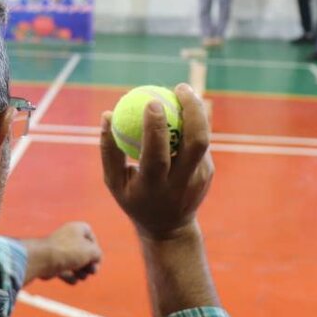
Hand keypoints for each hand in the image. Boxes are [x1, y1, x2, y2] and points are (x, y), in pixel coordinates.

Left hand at [24, 222, 101, 284]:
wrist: (43, 259)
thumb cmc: (69, 251)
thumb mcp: (91, 251)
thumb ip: (98, 254)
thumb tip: (95, 260)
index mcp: (76, 229)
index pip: (90, 235)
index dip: (95, 247)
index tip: (96, 257)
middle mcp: (67, 237)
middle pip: (83, 252)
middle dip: (89, 263)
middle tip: (92, 271)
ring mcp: (59, 251)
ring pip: (74, 263)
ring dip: (81, 272)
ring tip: (81, 276)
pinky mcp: (52, 264)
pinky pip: (65, 271)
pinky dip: (70, 277)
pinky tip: (72, 280)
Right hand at [101, 83, 213, 240]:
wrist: (169, 228)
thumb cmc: (135, 200)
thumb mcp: (114, 182)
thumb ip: (109, 150)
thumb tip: (107, 115)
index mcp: (154, 187)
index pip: (158, 154)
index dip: (156, 127)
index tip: (151, 100)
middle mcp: (181, 183)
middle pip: (196, 143)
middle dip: (193, 111)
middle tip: (180, 88)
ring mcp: (199, 178)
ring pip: (204, 140)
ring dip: (197, 112)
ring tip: (183, 90)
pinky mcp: (208, 173)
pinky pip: (201, 142)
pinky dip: (193, 122)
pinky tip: (184, 106)